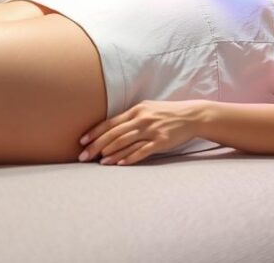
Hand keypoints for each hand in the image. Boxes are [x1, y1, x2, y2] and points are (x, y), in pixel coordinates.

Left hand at [77, 100, 203, 165]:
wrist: (192, 116)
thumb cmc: (167, 113)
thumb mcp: (147, 109)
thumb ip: (131, 117)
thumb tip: (111, 128)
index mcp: (136, 110)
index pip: (110, 123)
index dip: (94, 132)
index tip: (82, 142)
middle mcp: (141, 119)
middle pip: (114, 134)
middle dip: (96, 146)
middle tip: (83, 157)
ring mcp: (151, 130)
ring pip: (125, 143)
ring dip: (110, 153)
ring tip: (99, 162)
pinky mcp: (161, 141)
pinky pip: (142, 151)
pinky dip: (130, 158)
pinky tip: (119, 164)